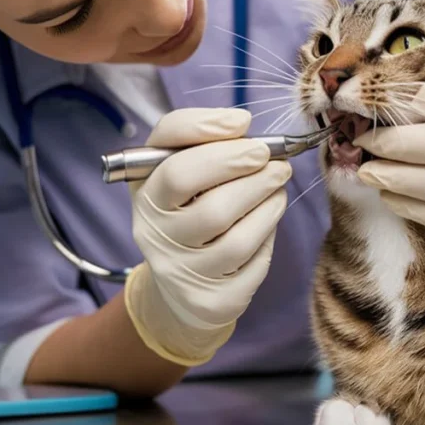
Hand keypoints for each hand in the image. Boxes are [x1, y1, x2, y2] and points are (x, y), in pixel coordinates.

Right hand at [124, 108, 291, 365]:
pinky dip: (268, 234)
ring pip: (237, 239)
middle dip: (246, 171)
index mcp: (146, 198)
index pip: (175, 169)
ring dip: (267, 203)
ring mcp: (184, 274)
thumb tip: (239, 122)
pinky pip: (253, 264)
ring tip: (277, 183)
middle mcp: (157, 239)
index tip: (245, 123)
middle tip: (274, 158)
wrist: (180, 284)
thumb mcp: (175, 166)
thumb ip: (198, 136)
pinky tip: (268, 217)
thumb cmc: (185, 208)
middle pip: (211, 207)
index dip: (211, 139)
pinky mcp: (213, 302)